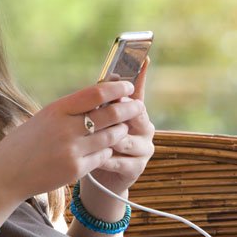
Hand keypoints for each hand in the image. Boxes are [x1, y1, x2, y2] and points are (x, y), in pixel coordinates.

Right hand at [0, 80, 139, 208]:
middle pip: (110, 114)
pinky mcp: (76, 170)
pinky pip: (104, 156)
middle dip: (129, 108)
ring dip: (121, 130)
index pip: (96, 93)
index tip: (128, 86)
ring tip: (124, 127)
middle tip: (137, 106)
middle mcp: (67, 128)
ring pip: (112, 136)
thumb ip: (70, 110)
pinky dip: (108, 150)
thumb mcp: (44, 118)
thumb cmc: (24, 143)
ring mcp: (73, 150)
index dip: (117, 87)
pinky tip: (108, 147)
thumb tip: (100, 97)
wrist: (6, 175)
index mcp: (57, 109)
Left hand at [85, 57, 154, 195]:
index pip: (137, 92)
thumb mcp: (96, 119)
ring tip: (90, 139)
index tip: (140, 61)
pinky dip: (104, 158)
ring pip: (126, 139)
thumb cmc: (94, 141)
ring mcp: (144, 148)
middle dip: (117, 112)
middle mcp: (145, 128)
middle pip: (135, 114)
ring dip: (107, 139)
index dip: (138, 78)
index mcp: (137, 112)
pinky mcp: (137, 167)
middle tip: (99, 109)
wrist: (96, 174)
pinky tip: (92, 158)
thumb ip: (102, 102)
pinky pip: (120, 160)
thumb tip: (105, 78)